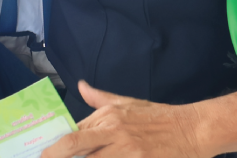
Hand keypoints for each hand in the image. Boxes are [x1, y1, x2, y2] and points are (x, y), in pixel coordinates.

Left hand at [42, 81, 204, 157]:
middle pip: (73, 145)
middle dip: (54, 156)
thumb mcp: (128, 102)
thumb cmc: (159, 116)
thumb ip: (100, 98)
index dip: (55, 147)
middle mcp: (113, 132)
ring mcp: (127, 151)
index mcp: (107, 116)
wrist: (193, 128)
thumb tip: (80, 86)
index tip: (43, 155)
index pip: (71, 132)